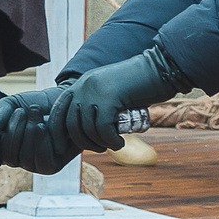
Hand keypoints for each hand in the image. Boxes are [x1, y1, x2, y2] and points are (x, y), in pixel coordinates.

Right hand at [0, 87, 78, 174]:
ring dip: (29, 132)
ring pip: (24, 158)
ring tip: (35, 113)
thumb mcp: (14, 103)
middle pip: (8, 157)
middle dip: (13, 131)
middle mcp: (18, 159)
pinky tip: (44, 125)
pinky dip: (42, 140)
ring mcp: (34, 165)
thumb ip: (1, 111)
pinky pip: (42, 160)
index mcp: (5, 147)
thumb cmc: (37, 104)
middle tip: (21, 112)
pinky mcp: (52, 165)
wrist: (64, 100)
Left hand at [45, 48, 185, 157]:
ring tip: (113, 145)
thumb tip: (86, 130)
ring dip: (100, 143)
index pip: (59, 110)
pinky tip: (119, 143)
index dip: (58, 131)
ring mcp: (95, 90)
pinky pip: (104, 128)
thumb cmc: (139, 84)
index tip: (63, 147)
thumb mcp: (111, 92)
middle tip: (98, 149)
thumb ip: (97, 104)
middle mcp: (84, 85)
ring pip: (88, 129)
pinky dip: (111, 141)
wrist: (160, 69)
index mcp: (82, 83)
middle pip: (71, 123)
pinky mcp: (110, 98)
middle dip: (82, 142)